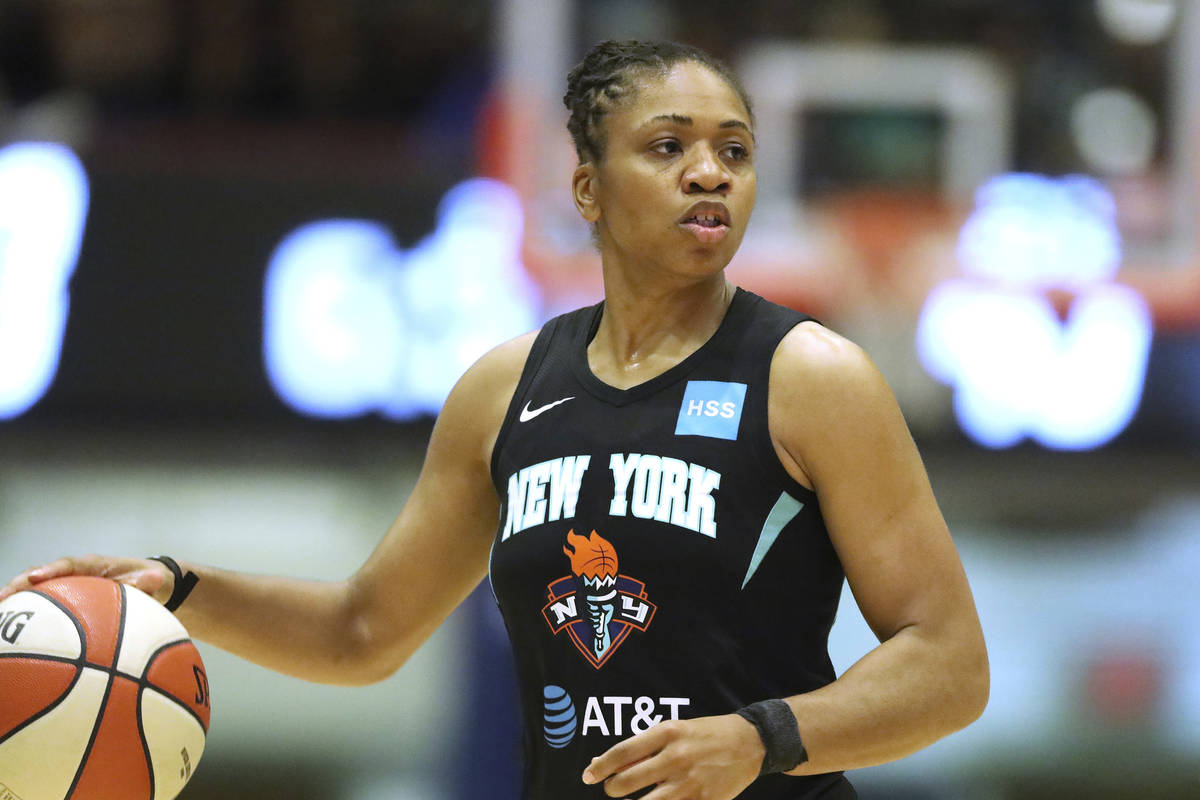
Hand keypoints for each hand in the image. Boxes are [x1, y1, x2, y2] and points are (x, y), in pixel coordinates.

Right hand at [0, 555, 172, 605]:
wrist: (148, 585)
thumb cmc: (149, 583)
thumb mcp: (153, 583)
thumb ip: (148, 582)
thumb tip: (155, 578)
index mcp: (94, 566)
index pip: (70, 565)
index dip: (51, 569)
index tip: (36, 577)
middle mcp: (76, 573)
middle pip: (42, 576)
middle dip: (20, 584)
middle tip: (1, 598)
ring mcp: (67, 586)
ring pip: (35, 591)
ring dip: (14, 601)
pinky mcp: (63, 600)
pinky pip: (41, 607)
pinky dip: (25, 617)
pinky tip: (9, 637)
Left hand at [582, 713, 762, 798]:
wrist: (749, 743)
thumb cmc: (705, 734)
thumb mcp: (673, 730)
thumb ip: (641, 747)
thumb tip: (603, 764)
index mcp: (666, 733)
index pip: (622, 752)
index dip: (600, 767)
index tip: (588, 775)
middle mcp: (675, 757)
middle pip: (626, 783)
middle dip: (613, 789)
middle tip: (615, 789)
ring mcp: (689, 783)